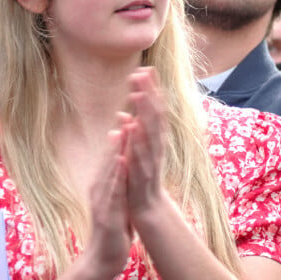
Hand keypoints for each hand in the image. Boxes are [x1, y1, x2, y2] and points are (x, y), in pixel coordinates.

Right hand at [86, 123, 131, 279]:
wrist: (101, 260)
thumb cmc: (113, 229)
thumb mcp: (118, 199)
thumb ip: (119, 179)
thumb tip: (124, 158)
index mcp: (105, 183)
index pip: (115, 153)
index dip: (124, 131)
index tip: (133, 109)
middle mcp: (101, 187)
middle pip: (111, 156)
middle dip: (121, 132)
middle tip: (128, 107)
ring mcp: (102, 200)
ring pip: (110, 170)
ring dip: (117, 149)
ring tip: (125, 127)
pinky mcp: (106, 214)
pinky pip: (113, 192)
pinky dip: (117, 175)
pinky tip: (122, 161)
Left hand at [123, 67, 167, 222]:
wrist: (148, 210)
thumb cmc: (141, 180)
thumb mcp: (137, 154)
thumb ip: (133, 135)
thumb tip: (124, 116)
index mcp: (154, 141)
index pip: (155, 111)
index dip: (151, 90)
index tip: (146, 69)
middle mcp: (156, 147)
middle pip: (154, 116)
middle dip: (148, 94)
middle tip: (142, 71)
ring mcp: (151, 160)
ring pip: (149, 132)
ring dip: (144, 112)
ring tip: (137, 93)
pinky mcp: (143, 174)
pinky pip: (140, 154)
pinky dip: (136, 140)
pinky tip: (132, 126)